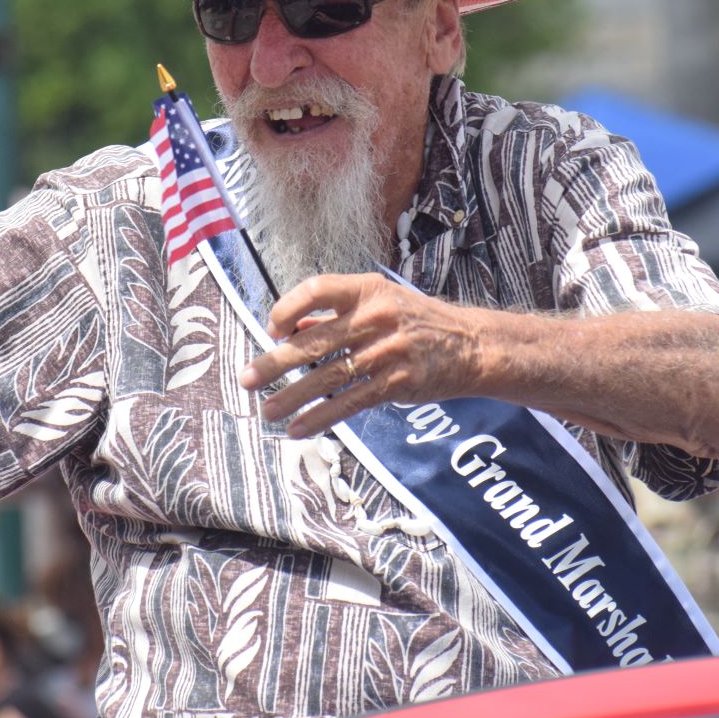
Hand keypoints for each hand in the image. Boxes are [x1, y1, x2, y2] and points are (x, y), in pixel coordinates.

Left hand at [240, 273, 487, 436]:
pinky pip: (349, 402)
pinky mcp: (397, 383)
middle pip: (313, 340)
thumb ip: (338, 313)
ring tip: (267, 411)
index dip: (287, 308)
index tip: (271, 329)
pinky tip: (298, 429)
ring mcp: (387, 351)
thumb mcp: (382, 302)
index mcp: (368, 289)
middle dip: (274, 363)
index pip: (317, 288)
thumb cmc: (419, 321)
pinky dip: (320, 418)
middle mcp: (376, 317)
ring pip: (327, 377)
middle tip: (245, 379)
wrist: (473, 345)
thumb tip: (290, 329)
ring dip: (292, 397)